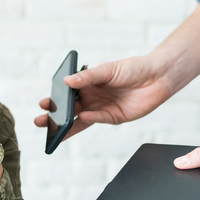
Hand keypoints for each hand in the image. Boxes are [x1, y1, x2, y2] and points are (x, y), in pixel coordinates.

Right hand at [33, 55, 173, 139]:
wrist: (158, 76)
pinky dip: (89, 118)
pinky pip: (98, 119)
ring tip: (53, 131)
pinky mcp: (114, 117)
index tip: (44, 103)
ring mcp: (102, 108)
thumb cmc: (133, 68)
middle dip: (55, 117)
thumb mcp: (108, 69)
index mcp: (87, 85)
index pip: (67, 95)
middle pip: (70, 110)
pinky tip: (81, 117)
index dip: (55, 100)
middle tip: (41, 121)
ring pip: (80, 120)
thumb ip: (87, 77)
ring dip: (67, 126)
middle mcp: (93, 98)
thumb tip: (66, 82)